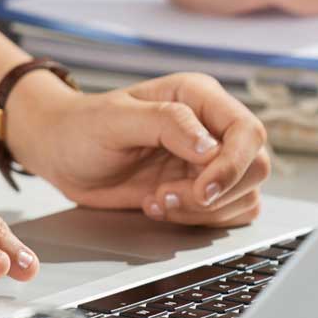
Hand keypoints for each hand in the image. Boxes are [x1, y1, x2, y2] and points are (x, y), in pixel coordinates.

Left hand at [10, 72, 270, 227]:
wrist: (61, 151)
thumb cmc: (82, 127)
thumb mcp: (116, 119)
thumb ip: (167, 124)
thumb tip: (210, 147)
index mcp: (199, 97)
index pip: (247, 131)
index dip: (233, 165)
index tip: (202, 189)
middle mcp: (212, 126)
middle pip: (256, 166)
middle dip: (217, 193)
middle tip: (168, 197)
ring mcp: (209, 160)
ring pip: (246, 194)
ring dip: (204, 210)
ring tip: (158, 201)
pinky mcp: (201, 188)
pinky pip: (228, 211)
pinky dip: (199, 220)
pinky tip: (161, 208)